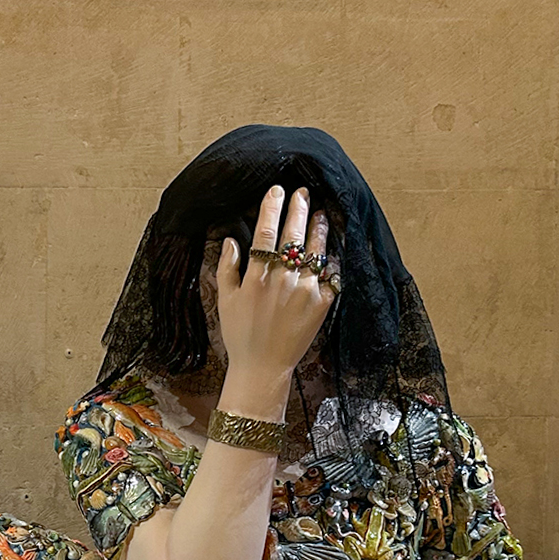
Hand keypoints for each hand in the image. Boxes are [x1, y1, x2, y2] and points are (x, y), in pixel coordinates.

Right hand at [215, 186, 335, 411]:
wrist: (263, 368)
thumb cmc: (240, 335)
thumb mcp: (225, 300)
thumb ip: (227, 268)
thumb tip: (230, 241)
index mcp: (256, 277)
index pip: (265, 232)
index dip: (271, 207)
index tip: (277, 190)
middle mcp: (282, 280)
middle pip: (293, 235)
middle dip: (299, 209)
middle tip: (303, 192)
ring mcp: (305, 291)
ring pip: (315, 251)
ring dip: (318, 229)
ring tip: (321, 214)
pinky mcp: (322, 304)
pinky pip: (331, 275)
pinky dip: (333, 260)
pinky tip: (332, 249)